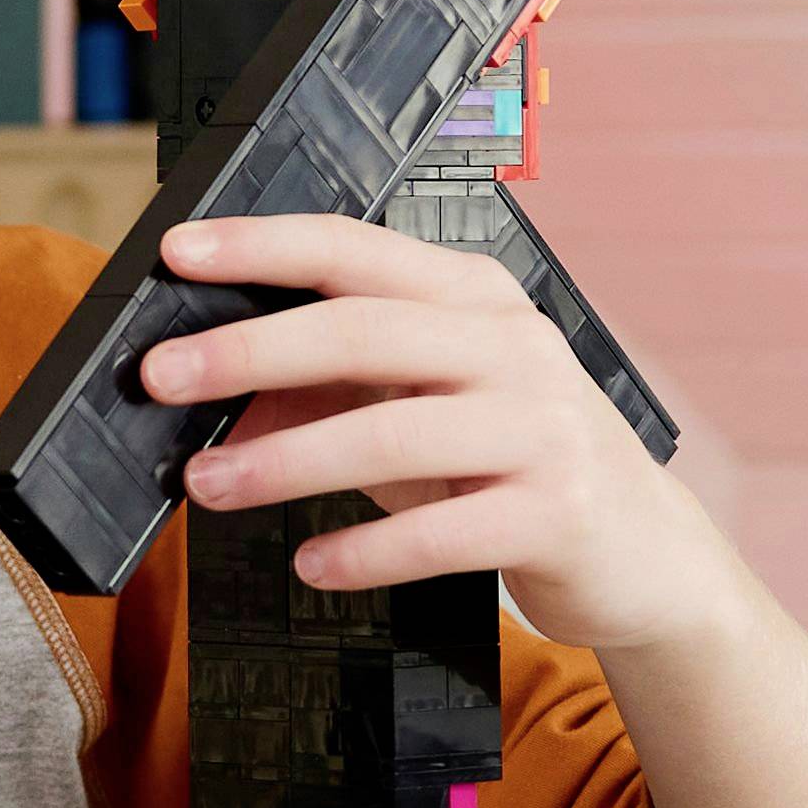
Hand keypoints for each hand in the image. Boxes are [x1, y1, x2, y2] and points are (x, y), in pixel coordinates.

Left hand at [139, 213, 722, 651]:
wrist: (648, 554)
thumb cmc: (509, 463)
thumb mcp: (418, 407)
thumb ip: (326, 389)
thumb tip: (210, 396)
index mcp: (473, 296)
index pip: (353, 248)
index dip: (261, 245)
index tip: (178, 253)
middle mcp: (513, 344)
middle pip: (362, 331)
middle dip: (247, 350)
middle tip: (159, 376)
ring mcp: (543, 426)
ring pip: (392, 432)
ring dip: (283, 461)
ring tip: (206, 485)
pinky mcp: (559, 513)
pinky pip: (440, 530)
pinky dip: (365, 548)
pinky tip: (311, 562)